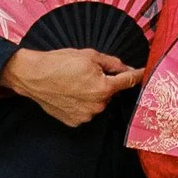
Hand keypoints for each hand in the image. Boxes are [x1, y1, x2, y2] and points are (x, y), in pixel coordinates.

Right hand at [0, 45, 138, 126]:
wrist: (33, 76)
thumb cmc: (59, 63)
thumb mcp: (89, 55)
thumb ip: (112, 63)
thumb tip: (126, 68)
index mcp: (104, 88)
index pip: (128, 82)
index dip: (137, 75)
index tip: (144, 73)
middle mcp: (98, 105)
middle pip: (111, 92)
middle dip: (105, 83)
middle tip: (87, 72)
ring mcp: (86, 116)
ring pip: (98, 102)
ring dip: (93, 94)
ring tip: (74, 83)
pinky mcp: (74, 121)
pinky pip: (85, 111)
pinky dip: (82, 103)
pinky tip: (69, 93)